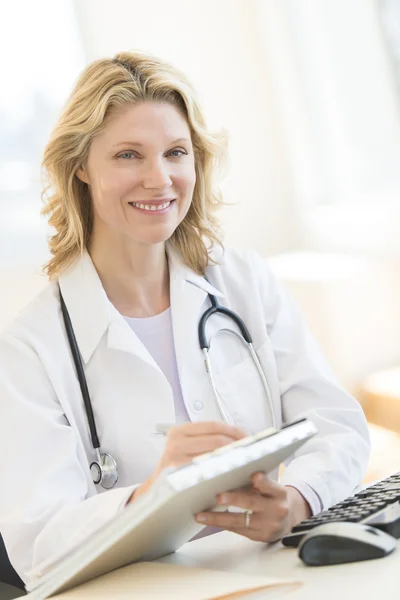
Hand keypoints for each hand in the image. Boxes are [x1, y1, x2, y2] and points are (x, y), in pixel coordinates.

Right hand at [129, 421, 245, 502]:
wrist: (156, 492)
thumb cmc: (179, 469)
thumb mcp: (187, 447)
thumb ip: (208, 440)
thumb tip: (243, 437)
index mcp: (179, 431)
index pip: (214, 426)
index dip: (234, 431)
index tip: (249, 438)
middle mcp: (175, 442)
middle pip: (217, 441)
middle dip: (238, 446)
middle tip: (253, 453)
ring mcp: (176, 460)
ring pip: (216, 457)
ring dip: (235, 461)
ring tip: (248, 465)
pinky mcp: (179, 478)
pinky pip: (209, 474)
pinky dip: (225, 475)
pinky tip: (235, 478)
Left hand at [195, 473, 311, 541]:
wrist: (289, 519)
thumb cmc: (274, 498)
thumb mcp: (272, 487)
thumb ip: (258, 483)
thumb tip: (230, 476)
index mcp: (279, 493)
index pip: (270, 486)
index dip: (262, 481)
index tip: (254, 476)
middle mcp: (276, 510)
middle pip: (252, 503)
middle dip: (234, 500)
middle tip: (218, 497)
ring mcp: (268, 526)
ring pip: (239, 521)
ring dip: (218, 518)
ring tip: (201, 515)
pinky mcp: (260, 536)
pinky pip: (237, 530)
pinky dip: (222, 524)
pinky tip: (209, 521)